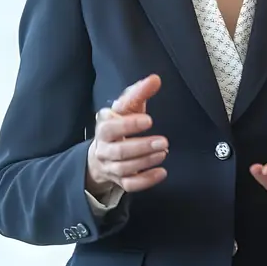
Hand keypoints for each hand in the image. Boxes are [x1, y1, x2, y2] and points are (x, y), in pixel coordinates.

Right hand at [86, 74, 168, 195]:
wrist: (102, 152)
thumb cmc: (118, 125)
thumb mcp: (127, 107)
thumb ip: (139, 92)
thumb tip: (155, 79)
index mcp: (104, 128)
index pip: (111, 127)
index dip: (129, 125)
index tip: (149, 120)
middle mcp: (104, 149)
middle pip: (119, 151)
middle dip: (142, 147)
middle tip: (164, 141)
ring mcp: (111, 166)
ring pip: (125, 168)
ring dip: (147, 161)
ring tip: (164, 152)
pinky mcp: (119, 181)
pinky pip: (130, 185)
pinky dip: (146, 180)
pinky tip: (162, 172)